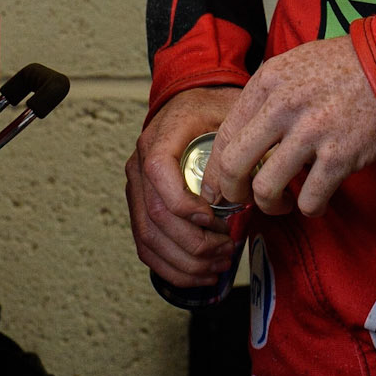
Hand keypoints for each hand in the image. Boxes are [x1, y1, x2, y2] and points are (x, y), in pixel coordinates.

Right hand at [125, 86, 243, 287]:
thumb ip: (234, 145)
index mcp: (159, 138)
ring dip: (185, 262)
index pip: (159, 173)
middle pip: (155, 216)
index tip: (216, 218)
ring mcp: (136, 189)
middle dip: (194, 244)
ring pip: (148, 239)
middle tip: (227, 250)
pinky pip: (146, 246)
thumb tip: (240, 192)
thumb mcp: (229, 112)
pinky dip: (170, 267)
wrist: (190, 102)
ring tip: (219, 266)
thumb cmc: (213, 107)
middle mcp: (138, 165)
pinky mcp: (140, 208)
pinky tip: (199, 274)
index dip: (185, 204)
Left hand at [205, 36, 375, 218]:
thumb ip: (268, 95)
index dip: (217, 168)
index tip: (220, 186)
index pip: (225, 134)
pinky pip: (309, 200)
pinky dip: (309, 209)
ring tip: (282, 203)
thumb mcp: (296, 65)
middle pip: (235, 164)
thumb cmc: (347, 66)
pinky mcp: (339, 156)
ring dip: (270, 205)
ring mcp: (311, 132)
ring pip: (266, 189)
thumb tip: (245, 135)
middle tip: (243, 200)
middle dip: (233, 192)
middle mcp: (283, 105)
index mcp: (268, 81)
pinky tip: (314, 201)